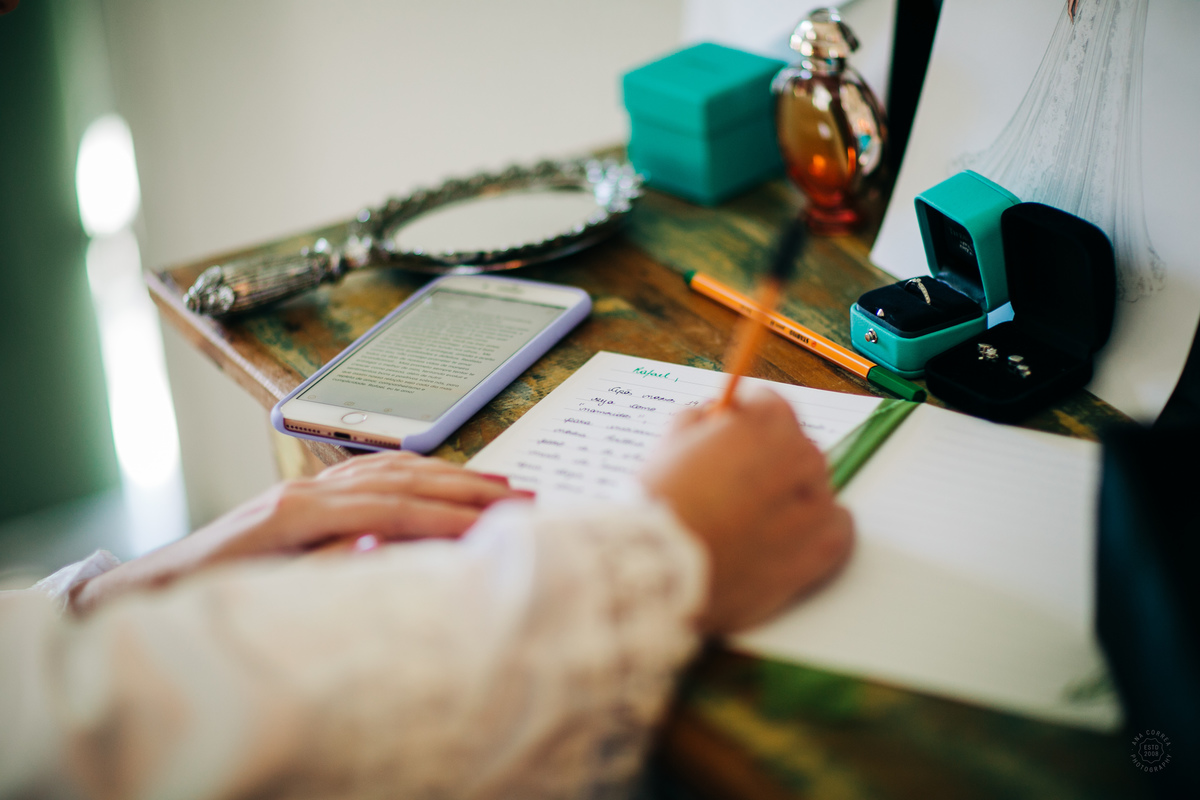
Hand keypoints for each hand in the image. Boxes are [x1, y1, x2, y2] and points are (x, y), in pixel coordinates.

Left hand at [71, 452, 529, 613]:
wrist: (153, 588)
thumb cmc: (205, 599)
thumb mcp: (265, 595)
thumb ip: (325, 566)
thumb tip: (380, 541)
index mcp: (296, 515)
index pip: (393, 509)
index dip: (449, 516)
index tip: (497, 525)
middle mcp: (304, 489)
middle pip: (402, 478)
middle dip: (466, 487)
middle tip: (521, 497)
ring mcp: (304, 484)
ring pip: (392, 468)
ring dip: (449, 473)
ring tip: (499, 484)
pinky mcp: (303, 491)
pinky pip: (372, 470)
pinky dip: (416, 470)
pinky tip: (442, 476)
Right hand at [640, 387, 852, 634]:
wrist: (660, 568)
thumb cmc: (660, 505)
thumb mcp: (669, 443)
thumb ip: (698, 423)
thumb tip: (710, 420)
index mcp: (765, 423)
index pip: (770, 404)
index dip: (745, 420)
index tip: (732, 435)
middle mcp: (800, 457)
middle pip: (796, 446)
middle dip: (770, 459)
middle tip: (736, 484)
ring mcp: (815, 505)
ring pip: (818, 487)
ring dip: (794, 495)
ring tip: (755, 519)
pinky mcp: (820, 551)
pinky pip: (838, 529)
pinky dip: (819, 530)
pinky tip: (790, 537)